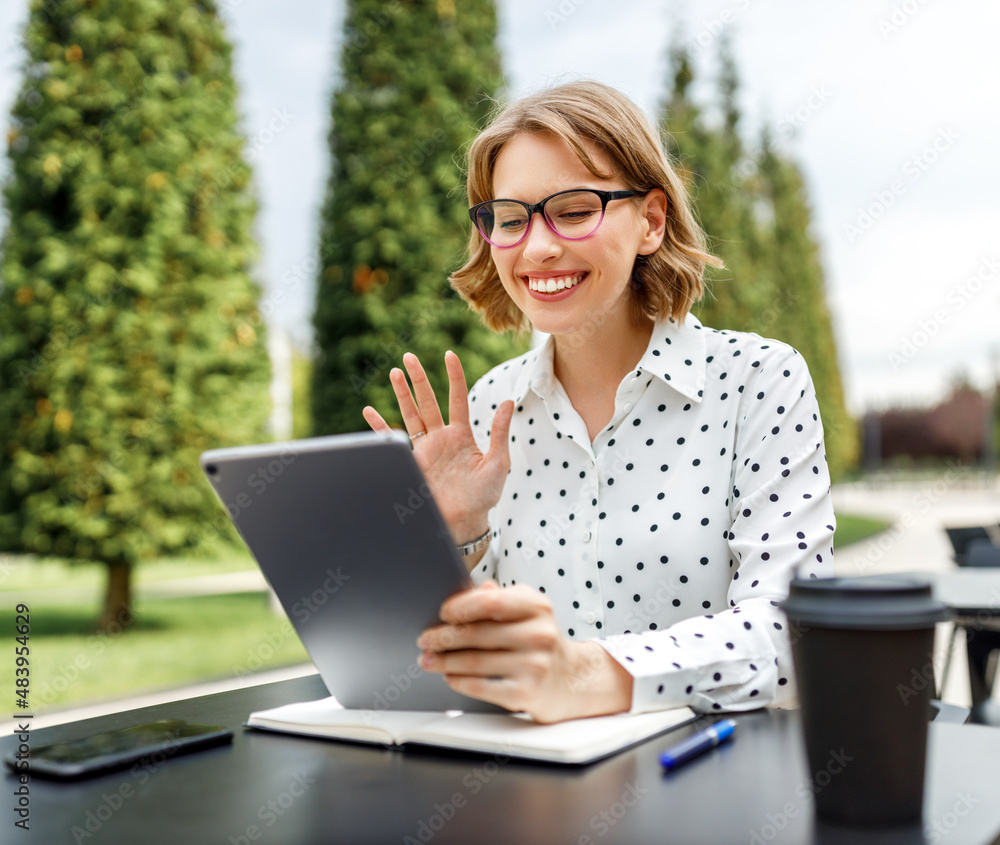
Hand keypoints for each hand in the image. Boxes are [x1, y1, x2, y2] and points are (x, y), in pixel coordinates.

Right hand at [362, 351, 512, 542]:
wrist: (462, 523)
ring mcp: (425, 449)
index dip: (454, 376)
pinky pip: (393, 441)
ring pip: (411, 414)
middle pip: (428, 401)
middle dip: (419, 379)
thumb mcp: (498, 463)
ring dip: (402, 395)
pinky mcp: (412, 462)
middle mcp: (441, 438)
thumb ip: (499, 433)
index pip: (457, 398)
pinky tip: (369, 411)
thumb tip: (508, 402)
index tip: (449, 355)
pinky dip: (380, 427)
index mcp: (462, 435)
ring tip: (394, 372)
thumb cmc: (484, 496)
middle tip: (409, 357)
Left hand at [417, 582, 633, 722]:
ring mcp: (535, 664)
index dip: (460, 607)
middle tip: (425, 640)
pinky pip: (481, 686)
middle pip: (477, 633)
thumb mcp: (529, 612)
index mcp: (537, 606)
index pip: (490, 602)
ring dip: (444, 661)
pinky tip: (449, 676)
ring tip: (428, 659)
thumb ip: (499, 599)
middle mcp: (539, 633)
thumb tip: (466, 592)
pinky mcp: (527, 692)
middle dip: (443, 637)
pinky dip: (459, 680)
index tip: (442, 613)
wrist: (573, 680)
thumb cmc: (542, 641)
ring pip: (474, 661)